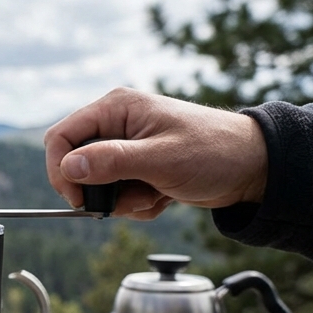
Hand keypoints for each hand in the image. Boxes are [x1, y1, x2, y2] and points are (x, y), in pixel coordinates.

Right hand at [44, 87, 268, 219]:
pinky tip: (163, 197)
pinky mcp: (137, 167)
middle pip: (76, 165)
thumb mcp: (160, 159)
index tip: (78, 198)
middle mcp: (116, 124)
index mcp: (116, 108)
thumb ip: (112, 162)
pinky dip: (137, 204)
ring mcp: (126, 147)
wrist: (252, 167)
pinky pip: (118, 195)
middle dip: (101, 191)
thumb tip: (68, 167)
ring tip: (156, 195)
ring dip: (123, 201)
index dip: (60, 170)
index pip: (61, 137)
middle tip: (129, 199)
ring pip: (97, 186)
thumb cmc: (214, 152)